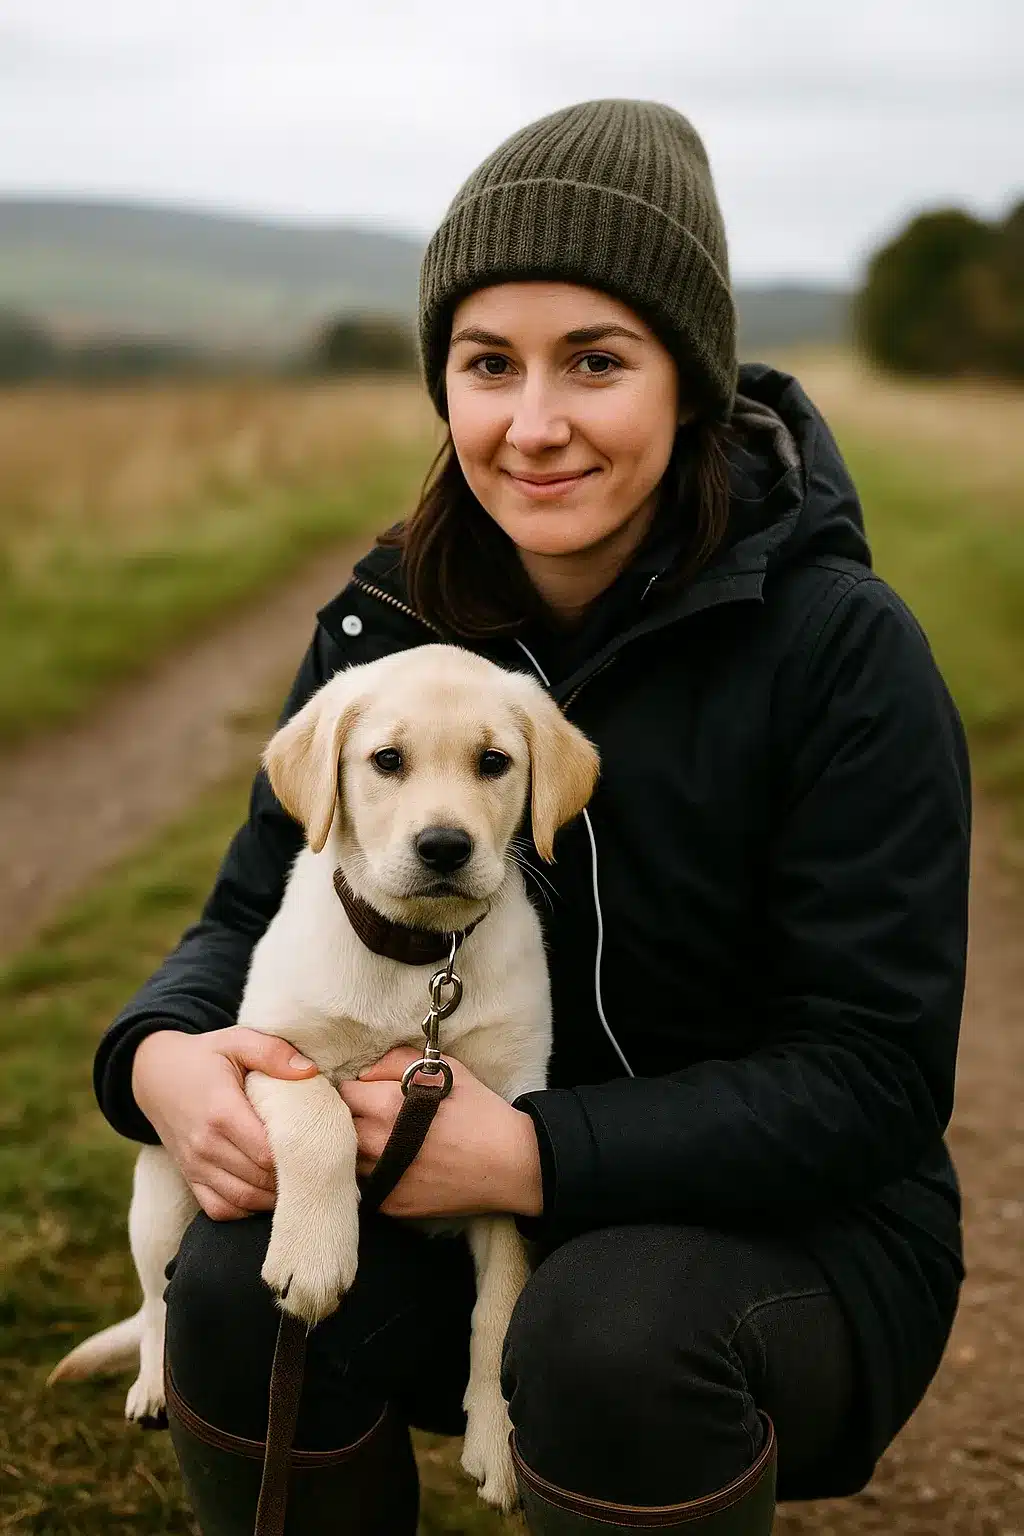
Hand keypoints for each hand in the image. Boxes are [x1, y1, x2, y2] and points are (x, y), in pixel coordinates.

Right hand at [131, 1026, 318, 1220]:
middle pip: (260, 1179)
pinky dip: (246, 1208)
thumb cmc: (204, 1057)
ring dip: (273, 1196)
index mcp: (221, 1112)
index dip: (298, 1154)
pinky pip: (220, 1209)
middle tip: (318, 1164)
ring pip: (243, 1198)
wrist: (155, 1075)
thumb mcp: (237, 1041)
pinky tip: (265, 1191)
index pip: (267, 1152)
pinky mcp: (190, 1178)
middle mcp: (205, 1145)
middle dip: (292, 1176)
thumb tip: (310, 1071)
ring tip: (299, 1179)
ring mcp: (195, 1166)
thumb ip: (273, 1052)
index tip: (318, 1143)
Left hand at [338, 1048, 542, 1219]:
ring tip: (383, 1140)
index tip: (366, 1091)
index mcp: (386, 1106)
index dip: (354, 1089)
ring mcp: (382, 1177)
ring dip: (358, 1148)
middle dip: (352, 1117)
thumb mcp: (445, 1070)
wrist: (510, 1164)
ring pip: (348, 1158)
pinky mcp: (391, 1203)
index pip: (342, 1093)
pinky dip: (373, 1173)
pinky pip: (365, 1184)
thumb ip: (398, 1060)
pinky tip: (396, 1163)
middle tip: (372, 1114)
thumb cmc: (479, 1111)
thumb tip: (366, 1070)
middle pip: (339, 1126)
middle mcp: (376, 1143)